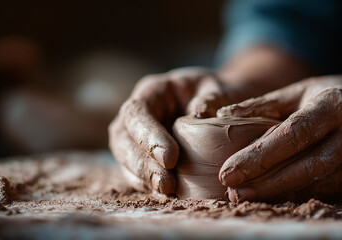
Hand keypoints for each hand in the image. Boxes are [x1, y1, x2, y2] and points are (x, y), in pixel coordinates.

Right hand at [109, 67, 239, 193]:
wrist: (216, 101)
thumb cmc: (215, 92)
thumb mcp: (217, 89)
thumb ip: (210, 100)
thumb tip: (200, 116)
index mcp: (152, 91)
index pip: (137, 112)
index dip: (148, 136)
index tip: (170, 158)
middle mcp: (137, 115)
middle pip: (124, 139)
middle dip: (142, 164)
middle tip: (166, 183)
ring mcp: (135, 137)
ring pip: (125, 159)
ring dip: (144, 178)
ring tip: (167, 191)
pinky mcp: (142, 157)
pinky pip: (137, 173)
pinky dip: (150, 185)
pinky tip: (168, 194)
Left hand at [217, 76, 341, 202]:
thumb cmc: (331, 96)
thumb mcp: (300, 90)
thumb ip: (263, 104)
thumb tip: (222, 117)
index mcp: (335, 105)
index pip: (294, 134)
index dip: (259, 156)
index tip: (228, 171)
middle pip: (305, 166)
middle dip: (265, 183)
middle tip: (232, 190)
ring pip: (314, 184)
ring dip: (277, 192)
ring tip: (245, 194)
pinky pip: (324, 191)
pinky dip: (294, 193)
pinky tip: (271, 194)